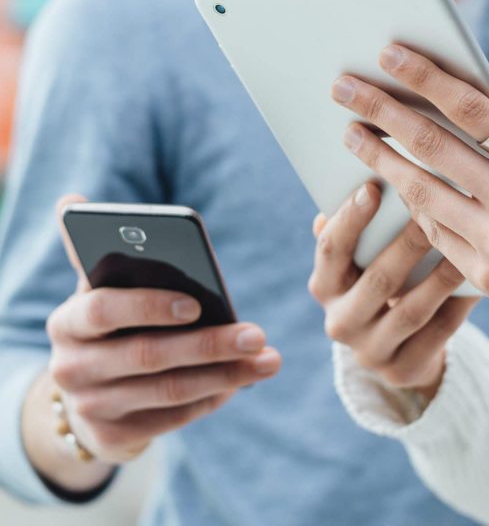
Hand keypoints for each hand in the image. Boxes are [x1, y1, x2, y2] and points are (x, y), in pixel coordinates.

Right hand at [24, 195, 281, 490]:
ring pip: (169, 390)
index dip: (148, 306)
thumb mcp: (101, 291)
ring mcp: (91, 407)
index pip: (102, 308)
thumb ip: (96, 252)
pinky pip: (173, 418)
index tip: (197, 303)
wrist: (87, 394)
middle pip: (147, 355)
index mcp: (69, 321)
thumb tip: (72, 201)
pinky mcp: (113, 438)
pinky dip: (211, 399)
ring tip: (268, 360)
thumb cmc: (111, 326)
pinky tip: (241, 381)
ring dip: (225, 375)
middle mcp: (72, 367)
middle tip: (257, 334)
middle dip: (209, 344)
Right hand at [308, 184, 477, 398]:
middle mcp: (340, 321)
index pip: (330, 249)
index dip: (350, 218)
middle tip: (437, 208)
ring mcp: (370, 352)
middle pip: (378, 280)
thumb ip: (357, 227)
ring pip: (411, 310)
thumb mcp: (360, 258)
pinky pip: (439, 334)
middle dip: (408, 242)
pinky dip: (460, 304)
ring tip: (470, 242)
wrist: (395, 347)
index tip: (373, 186)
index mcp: (324, 286)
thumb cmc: (379, 278)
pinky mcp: (402, 371)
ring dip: (442, 275)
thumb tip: (364, 180)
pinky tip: (481, 280)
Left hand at [331, 43, 488, 339]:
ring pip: (421, 191)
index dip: (427, 79)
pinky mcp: (483, 275)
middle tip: (344, 88)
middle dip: (382, 111)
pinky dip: (410, 203)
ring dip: (379, 158)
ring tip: (351, 134)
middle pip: (433, 147)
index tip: (390, 55)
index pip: (474, 111)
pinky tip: (388, 181)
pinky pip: (433, 232)